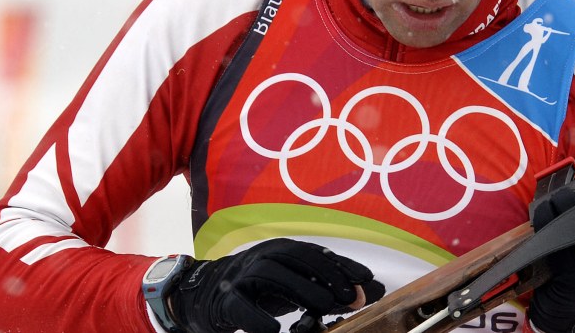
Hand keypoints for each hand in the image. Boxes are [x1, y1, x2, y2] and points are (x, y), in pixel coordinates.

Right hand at [168, 238, 384, 332]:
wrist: (206, 294)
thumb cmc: (260, 288)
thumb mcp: (294, 283)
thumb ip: (325, 285)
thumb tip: (367, 292)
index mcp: (282, 250)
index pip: (315, 253)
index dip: (341, 265)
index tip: (366, 279)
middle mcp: (263, 257)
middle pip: (296, 258)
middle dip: (325, 274)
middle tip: (348, 297)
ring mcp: (242, 276)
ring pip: (271, 275)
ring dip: (299, 289)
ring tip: (323, 307)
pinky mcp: (225, 299)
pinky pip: (241, 305)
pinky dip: (257, 317)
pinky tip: (273, 331)